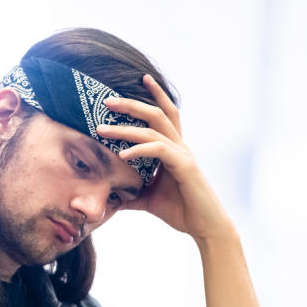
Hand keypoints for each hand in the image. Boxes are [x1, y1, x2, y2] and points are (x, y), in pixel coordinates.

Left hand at [96, 75, 234, 244]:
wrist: (205, 227)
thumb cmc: (181, 211)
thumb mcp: (149, 200)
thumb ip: (131, 195)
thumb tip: (112, 197)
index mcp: (173, 150)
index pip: (165, 115)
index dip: (156, 95)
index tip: (142, 78)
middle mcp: (180, 147)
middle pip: (157, 114)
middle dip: (132, 104)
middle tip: (107, 100)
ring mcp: (183, 155)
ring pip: (153, 131)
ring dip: (125, 128)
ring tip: (101, 129)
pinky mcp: (185, 167)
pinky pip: (159, 151)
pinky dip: (139, 150)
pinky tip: (122, 155)